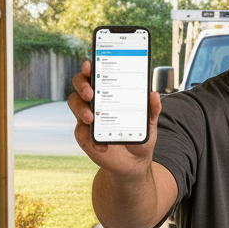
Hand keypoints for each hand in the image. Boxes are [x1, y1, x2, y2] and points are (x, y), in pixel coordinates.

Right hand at [67, 59, 161, 174]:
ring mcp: (87, 117)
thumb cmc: (139, 136)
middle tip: (91, 93)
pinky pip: (81, 132)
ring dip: (80, 109)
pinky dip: (90, 137)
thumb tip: (154, 95)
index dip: (89, 67)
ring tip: (90, 118)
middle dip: (82, 85)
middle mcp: (95, 101)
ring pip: (74, 104)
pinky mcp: (84, 135)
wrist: (133, 162)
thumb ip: (152, 110)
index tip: (89, 64)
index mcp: (109, 92)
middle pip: (80, 85)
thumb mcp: (150, 124)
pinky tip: (103, 145)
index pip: (96, 74)